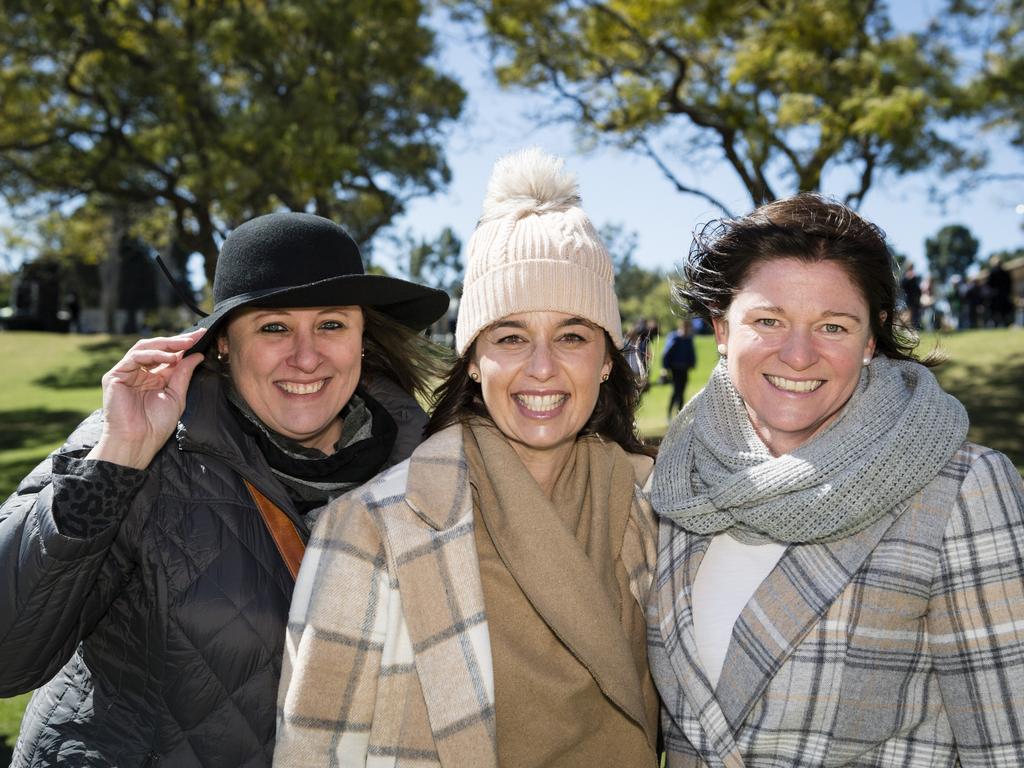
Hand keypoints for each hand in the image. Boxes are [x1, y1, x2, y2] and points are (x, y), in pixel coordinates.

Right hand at [86, 329, 206, 468]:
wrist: (138, 442)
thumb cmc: (156, 425)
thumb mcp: (176, 396)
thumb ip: (184, 374)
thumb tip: (197, 354)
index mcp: (154, 377)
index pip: (169, 355)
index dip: (184, 345)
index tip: (203, 336)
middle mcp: (140, 372)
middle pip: (157, 348)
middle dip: (177, 341)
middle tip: (195, 336)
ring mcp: (126, 373)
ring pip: (145, 348)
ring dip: (167, 344)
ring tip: (185, 344)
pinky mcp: (115, 376)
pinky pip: (135, 357)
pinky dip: (154, 354)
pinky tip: (170, 358)